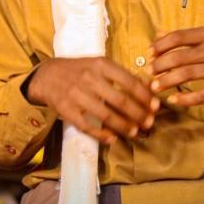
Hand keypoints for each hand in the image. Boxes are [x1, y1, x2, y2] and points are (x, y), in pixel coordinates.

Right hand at [25, 55, 159, 144]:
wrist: (47, 75)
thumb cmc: (80, 69)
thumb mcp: (100, 65)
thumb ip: (121, 75)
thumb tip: (148, 88)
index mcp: (101, 65)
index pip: (129, 81)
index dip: (145, 96)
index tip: (156, 105)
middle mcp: (90, 78)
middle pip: (120, 100)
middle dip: (138, 114)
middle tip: (149, 123)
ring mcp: (77, 95)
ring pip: (105, 115)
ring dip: (123, 126)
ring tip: (135, 133)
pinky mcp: (67, 110)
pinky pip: (87, 126)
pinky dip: (101, 134)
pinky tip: (113, 139)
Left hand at [148, 27, 203, 106]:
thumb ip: (186, 37)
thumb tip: (158, 34)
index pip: (178, 37)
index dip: (160, 46)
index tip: (148, 54)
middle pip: (178, 57)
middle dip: (159, 65)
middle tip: (148, 72)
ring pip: (185, 75)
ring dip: (166, 81)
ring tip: (154, 86)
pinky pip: (199, 95)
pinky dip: (184, 98)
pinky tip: (173, 99)